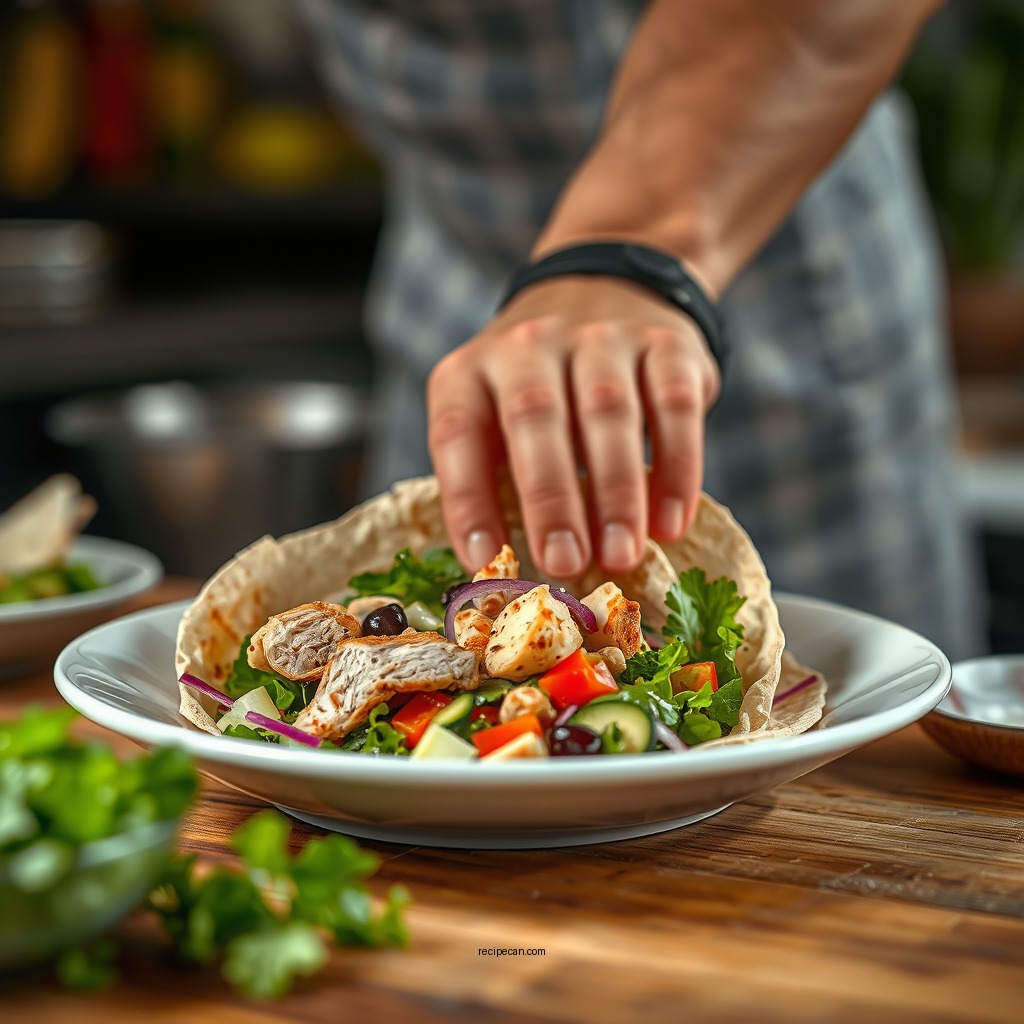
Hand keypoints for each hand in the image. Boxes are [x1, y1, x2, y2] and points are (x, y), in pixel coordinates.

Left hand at [426, 276, 720, 576]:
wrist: (604, 288)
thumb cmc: (537, 388)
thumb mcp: (493, 415)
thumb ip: (492, 477)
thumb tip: (503, 569)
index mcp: (472, 370)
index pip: (457, 432)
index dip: (467, 498)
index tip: (484, 559)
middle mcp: (530, 344)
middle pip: (536, 418)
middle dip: (551, 498)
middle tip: (565, 563)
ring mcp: (600, 337)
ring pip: (609, 412)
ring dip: (617, 493)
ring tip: (621, 556)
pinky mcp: (665, 344)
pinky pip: (674, 406)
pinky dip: (677, 469)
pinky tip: (672, 524)